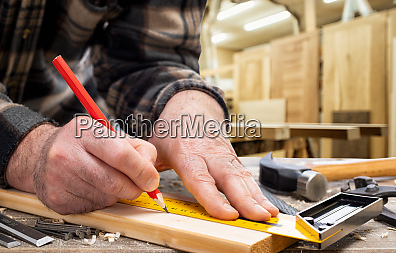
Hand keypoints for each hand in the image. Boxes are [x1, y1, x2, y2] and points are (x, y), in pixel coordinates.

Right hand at [6, 116, 158, 213]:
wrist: (41, 154)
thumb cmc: (82, 144)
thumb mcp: (109, 134)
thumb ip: (137, 148)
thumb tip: (151, 173)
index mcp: (84, 132)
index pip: (120, 154)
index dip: (142, 170)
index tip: (152, 180)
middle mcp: (66, 154)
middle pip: (114, 181)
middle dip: (134, 188)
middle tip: (138, 186)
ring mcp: (58, 178)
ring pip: (105, 197)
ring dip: (117, 194)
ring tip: (109, 180)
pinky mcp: (56, 198)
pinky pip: (92, 207)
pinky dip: (101, 201)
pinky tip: (93, 188)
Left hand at [149, 91, 278, 220]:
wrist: (191, 107)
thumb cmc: (173, 130)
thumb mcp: (154, 145)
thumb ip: (148, 166)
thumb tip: (140, 185)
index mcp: (187, 152)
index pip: (201, 179)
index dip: (214, 198)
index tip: (228, 215)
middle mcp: (210, 155)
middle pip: (229, 179)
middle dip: (246, 200)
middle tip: (258, 217)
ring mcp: (224, 157)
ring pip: (242, 178)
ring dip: (257, 198)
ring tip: (269, 215)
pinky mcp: (233, 160)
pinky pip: (247, 177)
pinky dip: (259, 193)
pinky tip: (267, 207)